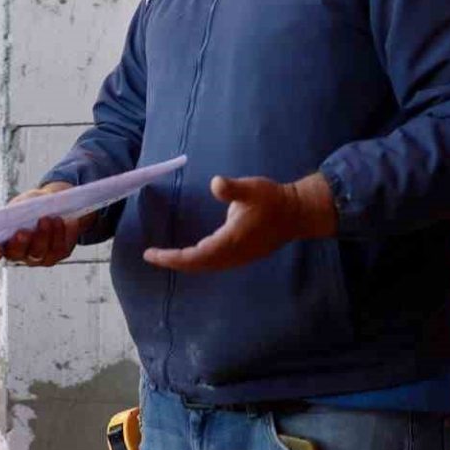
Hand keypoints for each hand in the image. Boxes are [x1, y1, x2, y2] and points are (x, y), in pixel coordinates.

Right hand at [0, 182, 91, 265]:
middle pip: (16, 254)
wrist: (55, 205)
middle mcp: (20, 254)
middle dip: (20, 244)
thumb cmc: (31, 205)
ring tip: (46, 218)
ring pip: (38, 252)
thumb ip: (17, 211)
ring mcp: (39, 257)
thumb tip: (17, 215)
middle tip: (22, 232)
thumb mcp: (21, 204)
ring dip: (42, 236)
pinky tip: (58, 221)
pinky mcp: (58, 254)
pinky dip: (57, 233)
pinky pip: (57, 248)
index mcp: (4, 242)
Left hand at [144, 173, 335, 272]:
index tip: (151, 254)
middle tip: (151, 255)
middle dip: (173, 261)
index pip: (195, 256)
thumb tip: (216, 183)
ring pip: (205, 266)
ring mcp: (239, 257)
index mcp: (231, 242)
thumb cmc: (274, 200)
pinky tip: (189, 254)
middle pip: (197, 265)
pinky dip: (197, 261)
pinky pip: (213, 262)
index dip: (172, 257)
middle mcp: (232, 254)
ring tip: (164, 256)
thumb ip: (233, 189)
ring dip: (185, 263)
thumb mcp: (253, 189)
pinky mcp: (243, 254)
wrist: (299, 213)